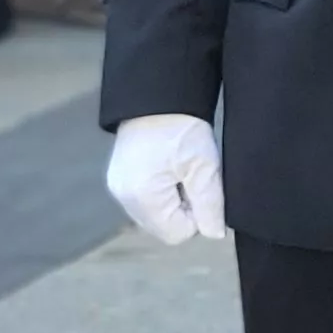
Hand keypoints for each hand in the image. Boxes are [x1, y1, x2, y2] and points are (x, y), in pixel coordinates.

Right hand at [103, 113, 228, 242]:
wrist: (157, 98)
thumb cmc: (182, 128)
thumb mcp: (204, 166)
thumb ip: (210, 205)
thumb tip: (215, 234)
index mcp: (143, 196)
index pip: (178, 233)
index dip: (197, 215)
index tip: (201, 187)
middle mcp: (124, 198)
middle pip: (163, 227)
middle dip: (183, 210)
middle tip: (191, 177)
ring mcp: (118, 189)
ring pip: (154, 216)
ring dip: (172, 202)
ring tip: (179, 171)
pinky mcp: (118, 180)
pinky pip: (144, 202)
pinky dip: (159, 193)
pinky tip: (167, 170)